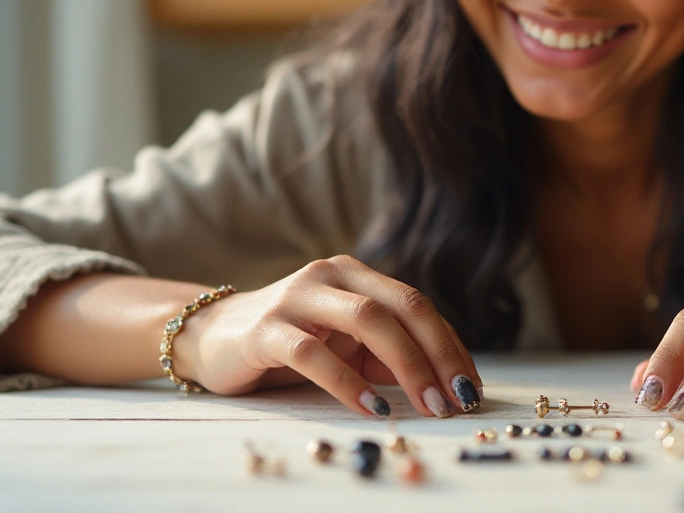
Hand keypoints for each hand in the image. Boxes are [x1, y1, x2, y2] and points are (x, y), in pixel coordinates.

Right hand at [175, 255, 481, 418]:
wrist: (212, 337)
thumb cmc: (293, 344)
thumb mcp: (347, 346)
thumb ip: (387, 354)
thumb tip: (446, 384)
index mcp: (357, 275)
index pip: (417, 305)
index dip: (450, 345)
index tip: (471, 387)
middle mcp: (331, 275)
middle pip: (402, 307)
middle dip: (438, 355)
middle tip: (458, 399)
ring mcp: (298, 297)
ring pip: (367, 320)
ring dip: (407, 365)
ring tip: (428, 404)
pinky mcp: (267, 328)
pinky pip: (315, 354)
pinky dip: (349, 383)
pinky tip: (373, 408)